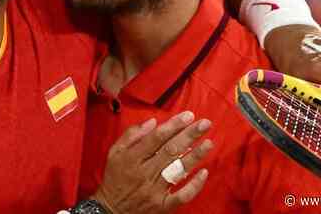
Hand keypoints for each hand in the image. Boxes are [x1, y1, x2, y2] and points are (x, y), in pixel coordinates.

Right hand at [93, 111, 212, 213]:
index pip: (156, 138)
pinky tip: (204, 172)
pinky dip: (194, 185)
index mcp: (132, 158)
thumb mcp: (114, 152)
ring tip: (209, 143)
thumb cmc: (115, 178)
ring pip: (178, 170)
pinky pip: (182, 195)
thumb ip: (131, 135)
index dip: (173, 126)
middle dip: (189, 135)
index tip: (188, 116)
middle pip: (170, 151)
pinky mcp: (162, 205)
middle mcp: (144, 173)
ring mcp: (155, 190)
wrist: (111, 210)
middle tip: (204, 124)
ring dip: (195, 156)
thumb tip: (152, 122)